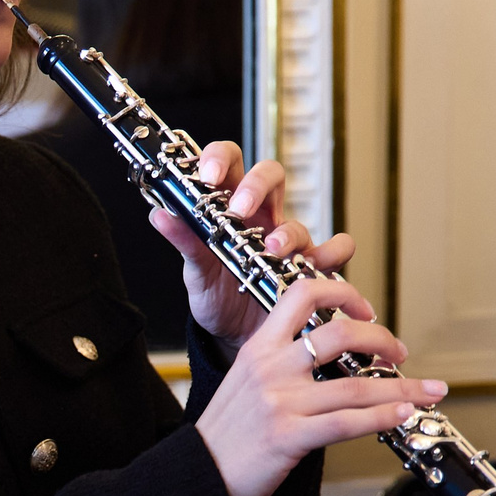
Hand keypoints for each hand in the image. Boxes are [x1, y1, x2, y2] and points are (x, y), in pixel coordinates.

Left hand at [149, 144, 335, 347]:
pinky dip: (332, 253)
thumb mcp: (195, 271)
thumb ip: (183, 241)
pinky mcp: (308, 267)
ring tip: (270, 252)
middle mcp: (262, 217)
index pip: (228, 162)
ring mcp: (288, 241)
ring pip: (299, 218)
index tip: (207, 175)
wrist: (232, 336)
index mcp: (229, 207)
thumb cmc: (215, 295)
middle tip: (239, 209)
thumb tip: (159, 215)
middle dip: (256, 186)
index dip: (220, 158)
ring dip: (286, 233)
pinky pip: (337, 249)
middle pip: (270, 175)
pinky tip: (314, 267)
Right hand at [192, 270, 446, 495]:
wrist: (198, 479)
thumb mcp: (244, 384)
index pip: (302, 294)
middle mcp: (270, 368)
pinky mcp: (288, 437)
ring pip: (354, 385)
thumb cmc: (225, 437)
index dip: (343, 292)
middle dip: (382, 339)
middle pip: (339, 333)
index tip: (367, 309)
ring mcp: (279, 401)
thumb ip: (279, 365)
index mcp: (258, 348)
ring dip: (401, 388)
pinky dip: (382, 418)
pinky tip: (403, 416)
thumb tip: (326, 358)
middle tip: (399, 352)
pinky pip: (347, 423)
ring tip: (428, 391)